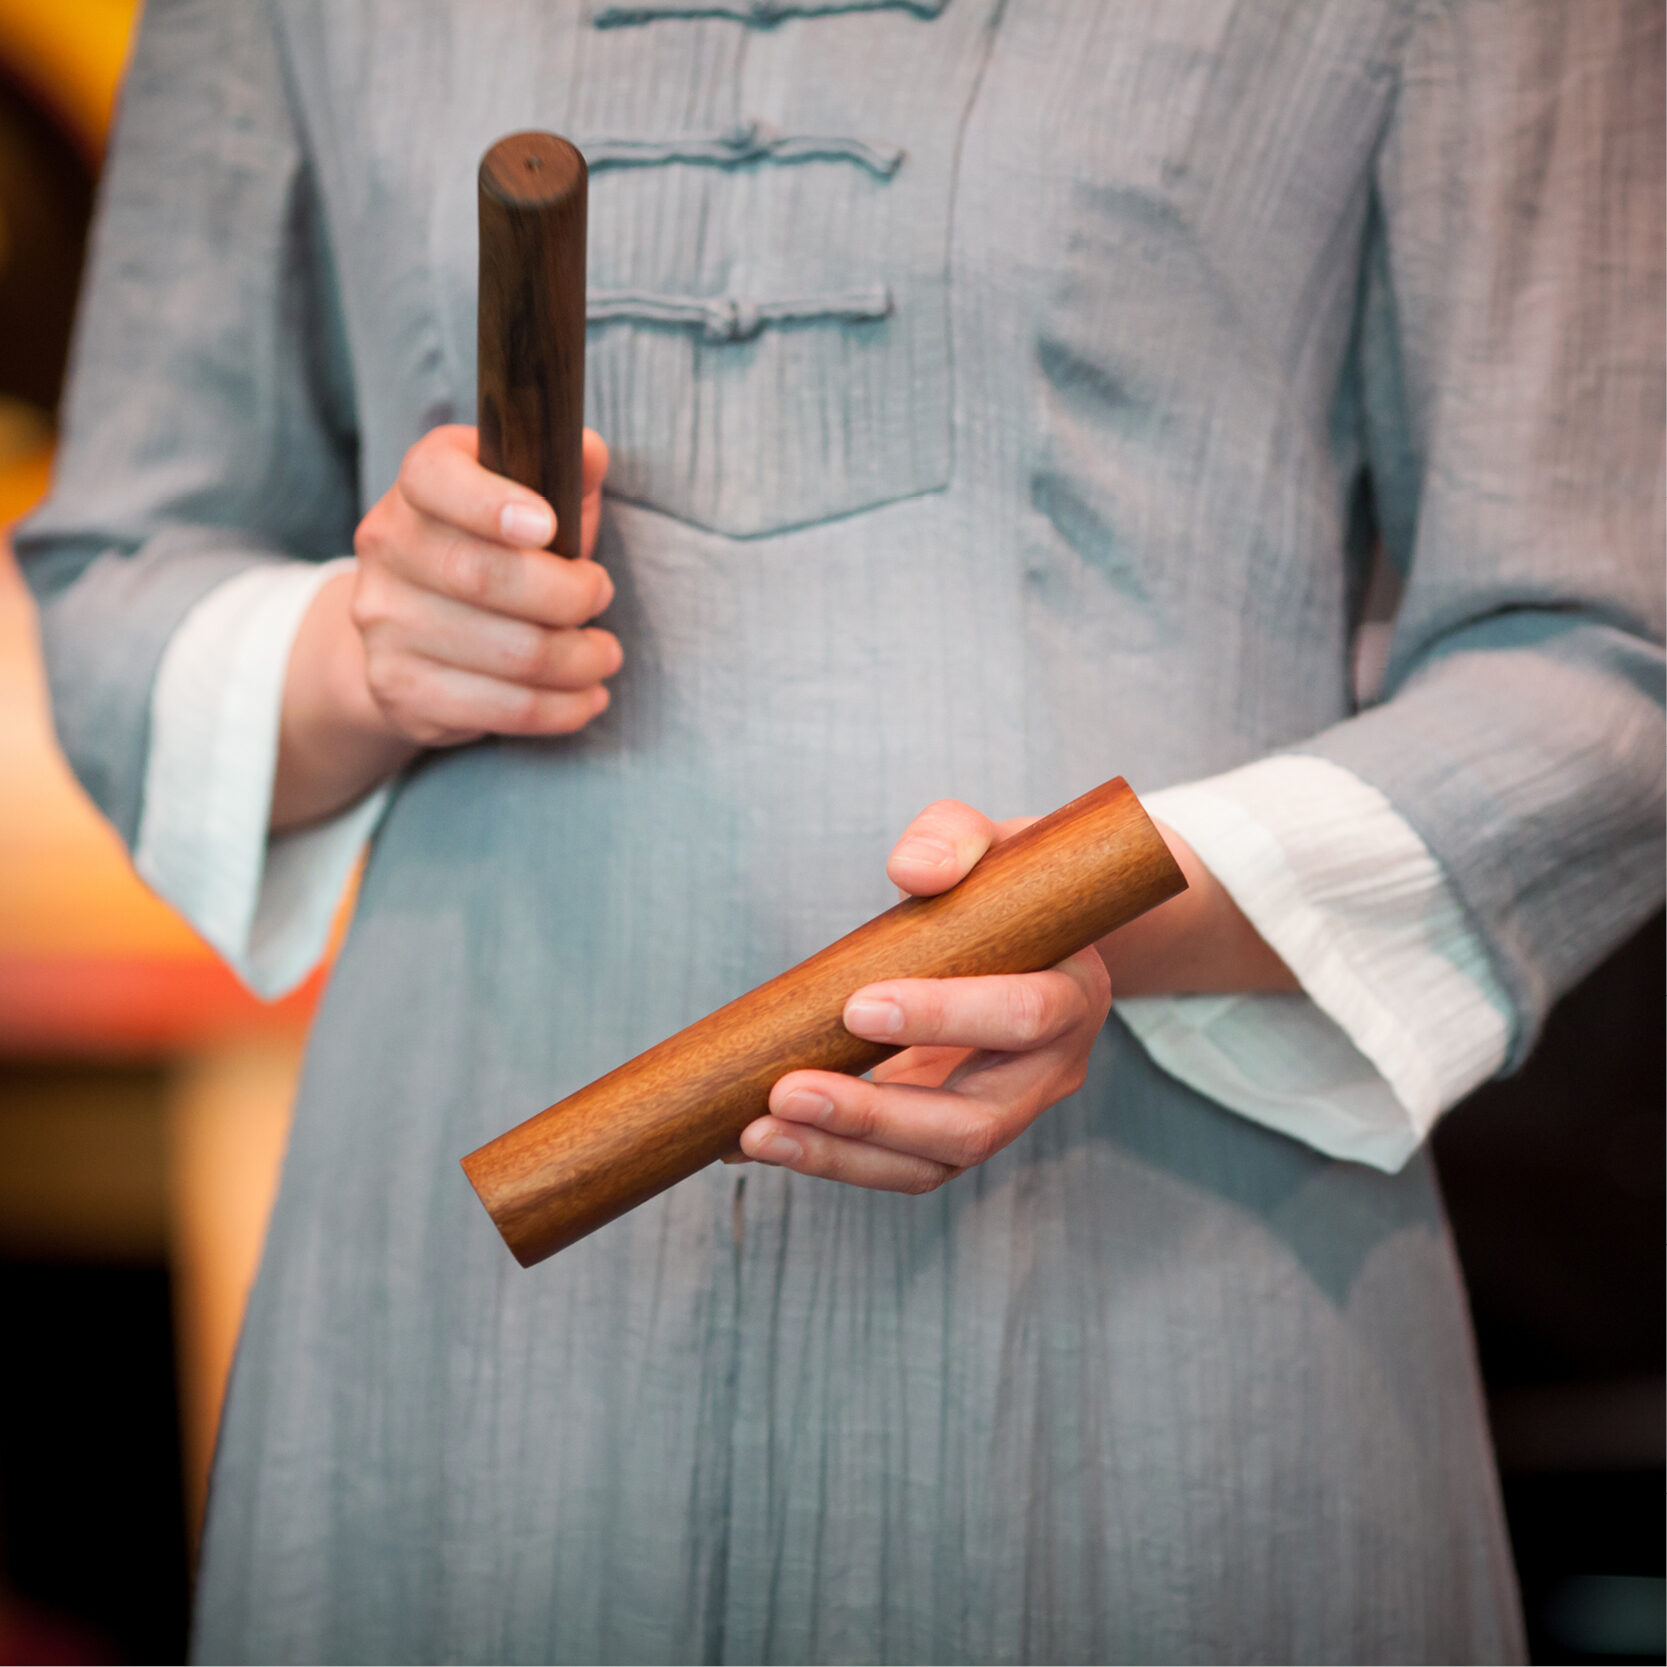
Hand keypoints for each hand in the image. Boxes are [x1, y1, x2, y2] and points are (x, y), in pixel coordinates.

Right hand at [274, 425, 613, 828]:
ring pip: (505, 654)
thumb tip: (588, 452)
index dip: (492, 503)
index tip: (548, 527)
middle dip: (568, 596)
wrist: (411, 628)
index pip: (436, 479)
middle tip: (602, 600)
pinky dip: (561, 709)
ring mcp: (383, 622)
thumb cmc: (497, 549)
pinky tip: (586, 698)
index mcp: (419, 484)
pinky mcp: (399, 688)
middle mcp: (387, 545)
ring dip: (577, 661)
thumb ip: (562, 468)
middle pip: (484, 577)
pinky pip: (498, 709)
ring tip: (604, 656)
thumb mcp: (531, 496)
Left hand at [736, 801, 1114, 1193]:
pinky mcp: (955, 1136)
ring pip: (933, 1162)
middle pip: (974, 1121)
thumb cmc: (1005, 885)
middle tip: (786, 1092)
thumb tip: (911, 870)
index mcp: (1073, 993)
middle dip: (875, 1114)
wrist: (1027, 936)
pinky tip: (762, 1139)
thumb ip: (953, 839)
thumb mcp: (992, 842)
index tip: (855, 1007)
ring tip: (757, 1133)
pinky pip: (899, 1166)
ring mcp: (1005, 1112)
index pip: (1023, 1017)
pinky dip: (830, 1158)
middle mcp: (1050, 1070)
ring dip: (840, 1154)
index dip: (945, 1017)